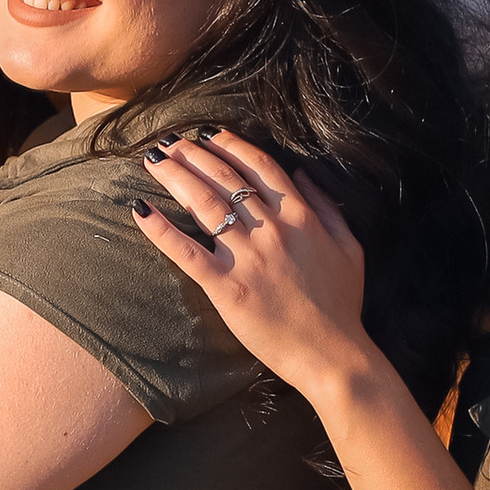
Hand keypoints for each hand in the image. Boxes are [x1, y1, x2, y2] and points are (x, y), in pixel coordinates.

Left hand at [131, 128, 375, 401]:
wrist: (333, 355)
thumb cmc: (342, 305)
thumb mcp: (349, 247)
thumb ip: (328, 207)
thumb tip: (302, 174)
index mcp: (301, 217)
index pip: (259, 166)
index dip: (230, 145)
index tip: (208, 135)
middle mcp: (272, 229)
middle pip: (225, 178)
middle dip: (193, 154)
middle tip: (169, 140)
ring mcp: (247, 258)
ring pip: (204, 204)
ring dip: (174, 176)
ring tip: (153, 159)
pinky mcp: (226, 288)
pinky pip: (186, 252)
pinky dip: (160, 229)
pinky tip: (140, 209)